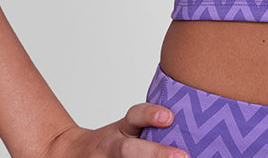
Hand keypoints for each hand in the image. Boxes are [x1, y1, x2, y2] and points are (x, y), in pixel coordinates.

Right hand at [42, 104, 187, 157]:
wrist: (72, 153)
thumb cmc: (113, 139)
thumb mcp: (127, 127)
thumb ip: (150, 125)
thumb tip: (195, 125)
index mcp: (121, 128)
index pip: (135, 116)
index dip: (151, 115)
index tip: (169, 117)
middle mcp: (112, 146)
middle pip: (129, 150)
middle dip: (155, 153)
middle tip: (182, 156)